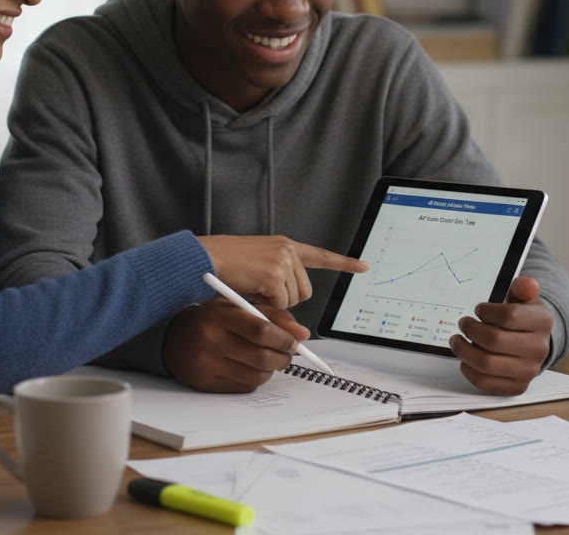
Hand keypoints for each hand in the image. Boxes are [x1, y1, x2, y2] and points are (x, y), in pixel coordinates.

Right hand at [162, 297, 310, 391]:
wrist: (173, 338)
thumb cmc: (212, 319)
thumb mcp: (238, 306)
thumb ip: (272, 316)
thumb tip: (302, 335)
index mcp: (220, 316)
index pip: (261, 330)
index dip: (284, 338)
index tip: (293, 341)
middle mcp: (211, 341)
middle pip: (262, 357)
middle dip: (283, 357)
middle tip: (288, 353)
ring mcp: (207, 365)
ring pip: (256, 376)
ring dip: (271, 369)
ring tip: (269, 359)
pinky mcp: (206, 384)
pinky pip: (244, 387)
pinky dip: (255, 379)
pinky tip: (250, 368)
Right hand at [196, 235, 368, 308]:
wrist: (204, 258)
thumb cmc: (223, 266)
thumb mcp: (256, 273)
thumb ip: (278, 285)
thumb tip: (297, 321)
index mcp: (284, 246)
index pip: (320, 255)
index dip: (344, 263)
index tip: (365, 266)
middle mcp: (287, 250)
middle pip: (305, 292)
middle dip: (286, 300)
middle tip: (262, 294)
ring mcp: (283, 261)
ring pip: (293, 301)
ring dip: (273, 304)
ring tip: (252, 289)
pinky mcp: (275, 274)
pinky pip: (280, 304)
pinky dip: (265, 305)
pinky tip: (251, 290)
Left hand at [451, 275, 552, 395]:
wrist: (533, 344)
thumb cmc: (522, 318)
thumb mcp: (523, 299)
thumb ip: (522, 288)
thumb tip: (525, 283)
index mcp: (542, 322)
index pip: (509, 316)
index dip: (486, 311)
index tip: (478, 309)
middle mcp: (539, 349)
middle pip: (494, 341)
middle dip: (471, 330)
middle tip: (463, 323)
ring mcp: (529, 371)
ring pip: (486, 363)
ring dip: (464, 350)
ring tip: (456, 341)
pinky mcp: (517, 387)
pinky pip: (485, 382)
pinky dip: (469, 370)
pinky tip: (465, 359)